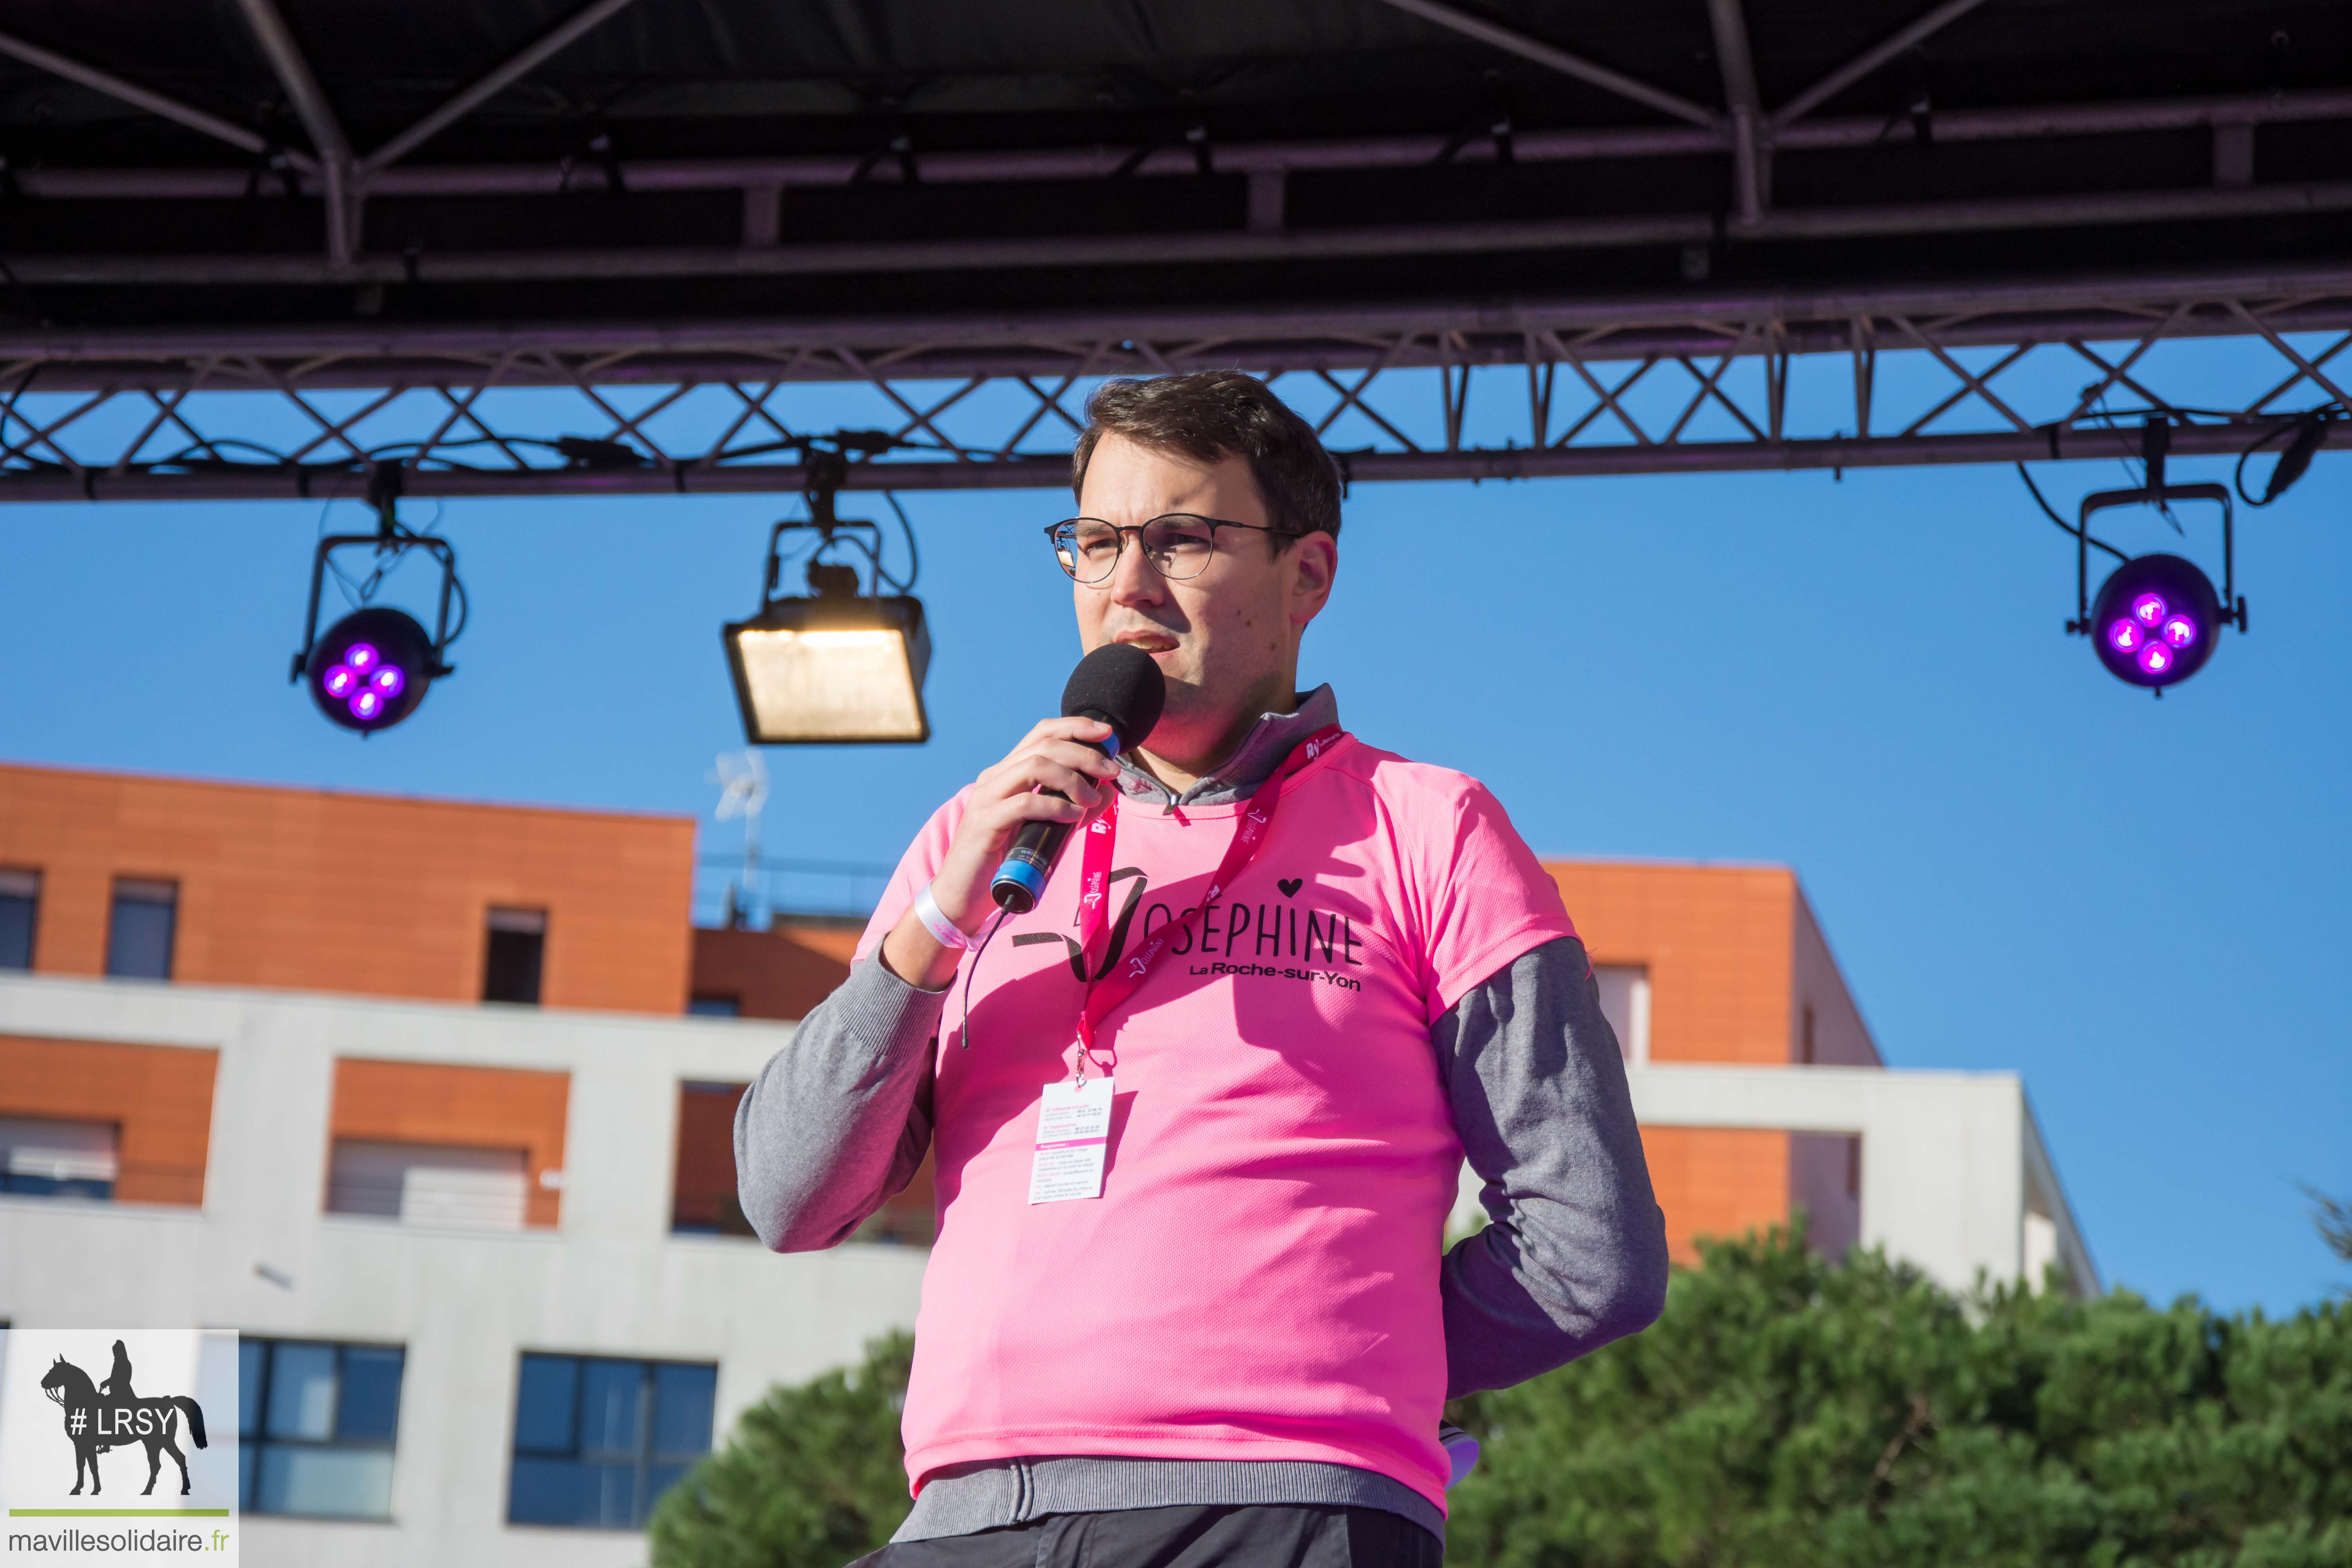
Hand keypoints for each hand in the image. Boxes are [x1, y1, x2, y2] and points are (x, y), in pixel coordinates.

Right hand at [880, 716, 1120, 989]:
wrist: (964, 893)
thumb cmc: (1005, 860)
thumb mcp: (1046, 828)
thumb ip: (1074, 809)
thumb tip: (1108, 793)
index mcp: (1007, 772)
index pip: (1041, 733)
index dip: (1075, 727)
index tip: (1106, 733)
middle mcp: (995, 777)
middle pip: (1044, 745)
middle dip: (1084, 753)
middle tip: (1110, 772)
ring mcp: (987, 797)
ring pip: (1035, 766)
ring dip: (1072, 778)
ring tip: (1090, 799)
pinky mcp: (985, 821)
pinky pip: (1025, 803)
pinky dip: (1055, 806)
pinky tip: (1073, 816)